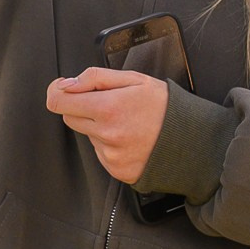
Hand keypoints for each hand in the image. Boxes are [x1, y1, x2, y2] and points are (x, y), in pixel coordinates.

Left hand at [47, 68, 171, 185]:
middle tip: (109, 104)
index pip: (58, 102)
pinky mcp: (116, 170)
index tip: (64, 89)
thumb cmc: (165, 107)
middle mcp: (106, 135)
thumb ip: (95, 78)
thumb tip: (66, 84)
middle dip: (83, 108)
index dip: (58, 92)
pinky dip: (110, 145)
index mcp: (108, 109)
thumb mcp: (134, 79)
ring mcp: (111, 156)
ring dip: (99, 127)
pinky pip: (101, 153)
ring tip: (127, 123)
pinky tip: (130, 139)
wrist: (191, 141)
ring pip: (88, 136)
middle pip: (70, 118)